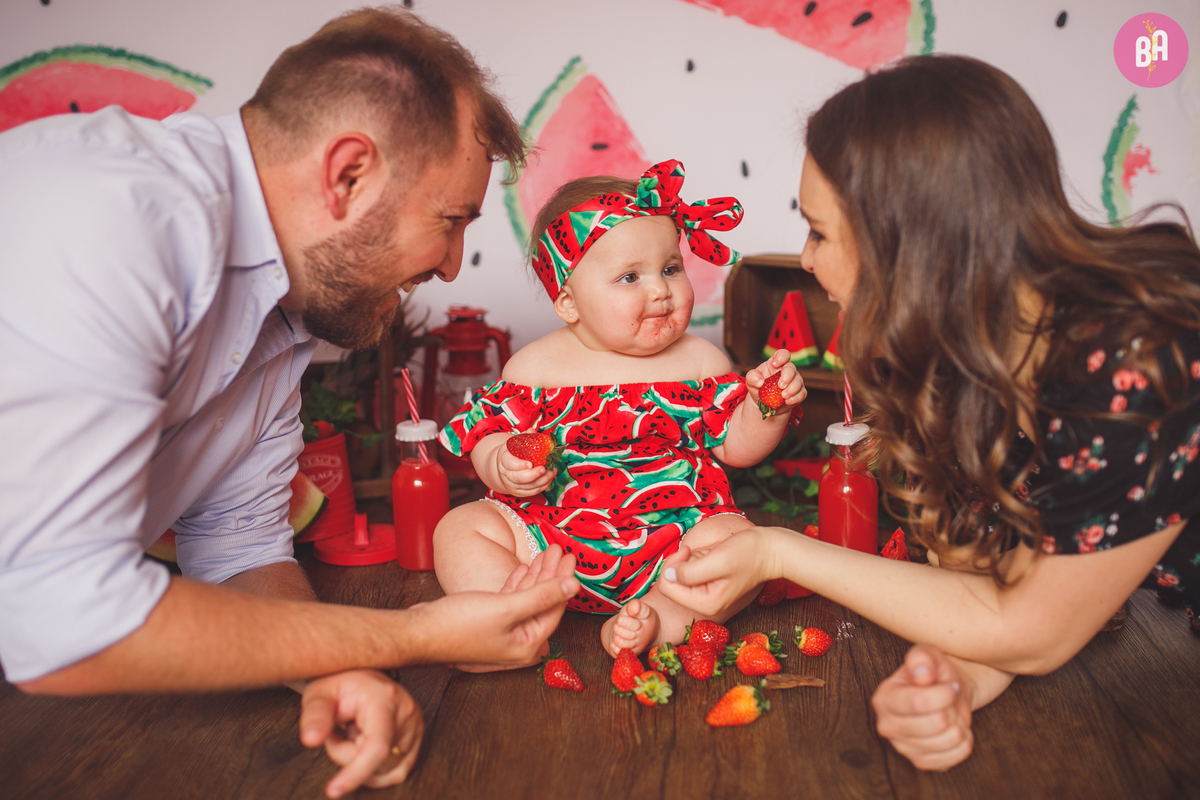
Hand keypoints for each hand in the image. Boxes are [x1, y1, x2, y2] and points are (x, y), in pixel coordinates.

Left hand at [299, 670, 423, 797]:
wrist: (361, 678)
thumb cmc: (340, 685)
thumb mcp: (319, 694)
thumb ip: (314, 716)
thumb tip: (311, 740)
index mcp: (385, 698)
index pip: (377, 745)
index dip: (356, 772)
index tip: (333, 791)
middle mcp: (407, 713)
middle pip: (375, 762)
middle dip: (347, 755)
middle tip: (339, 731)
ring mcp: (416, 727)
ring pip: (385, 771)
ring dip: (361, 762)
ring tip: (355, 734)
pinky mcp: (417, 740)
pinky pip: (395, 772)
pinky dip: (375, 768)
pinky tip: (367, 745)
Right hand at [409, 544, 578, 666]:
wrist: (421, 631)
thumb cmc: (460, 625)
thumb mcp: (507, 608)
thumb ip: (542, 596)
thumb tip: (573, 586)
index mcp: (527, 645)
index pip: (554, 609)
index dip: (563, 582)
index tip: (571, 559)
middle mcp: (518, 642)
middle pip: (543, 603)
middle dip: (552, 575)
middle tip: (560, 550)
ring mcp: (503, 632)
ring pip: (528, 599)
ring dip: (536, 575)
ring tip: (546, 552)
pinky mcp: (489, 621)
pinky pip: (511, 600)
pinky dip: (518, 583)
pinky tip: (523, 568)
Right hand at [494, 432, 555, 496]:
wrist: (505, 466)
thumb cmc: (514, 452)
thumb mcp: (516, 442)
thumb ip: (524, 436)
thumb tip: (532, 431)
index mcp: (503, 459)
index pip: (509, 463)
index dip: (519, 465)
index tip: (531, 463)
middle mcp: (505, 473)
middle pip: (518, 478)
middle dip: (533, 475)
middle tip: (544, 469)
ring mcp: (511, 484)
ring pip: (527, 487)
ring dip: (542, 481)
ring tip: (552, 472)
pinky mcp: (517, 492)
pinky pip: (530, 492)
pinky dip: (541, 487)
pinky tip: (549, 479)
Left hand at [657, 528, 777, 615]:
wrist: (771, 550)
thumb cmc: (749, 553)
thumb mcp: (718, 560)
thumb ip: (690, 572)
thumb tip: (668, 575)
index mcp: (706, 604)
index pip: (666, 588)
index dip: (672, 565)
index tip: (687, 551)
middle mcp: (705, 605)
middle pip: (670, 583)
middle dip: (680, 563)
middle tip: (696, 552)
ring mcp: (707, 597)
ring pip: (679, 577)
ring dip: (688, 561)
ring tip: (708, 555)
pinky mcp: (709, 586)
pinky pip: (690, 573)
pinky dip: (695, 561)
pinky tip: (710, 557)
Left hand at [745, 350, 806, 410]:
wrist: (763, 404)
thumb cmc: (758, 387)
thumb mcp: (750, 381)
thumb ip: (752, 377)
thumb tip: (759, 381)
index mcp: (776, 364)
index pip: (783, 354)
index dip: (781, 357)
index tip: (774, 364)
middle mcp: (787, 371)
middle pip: (791, 368)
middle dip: (787, 376)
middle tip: (780, 386)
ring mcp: (795, 381)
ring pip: (798, 382)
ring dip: (792, 389)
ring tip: (783, 396)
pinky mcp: (799, 393)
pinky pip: (802, 394)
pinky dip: (796, 398)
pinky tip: (788, 402)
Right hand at [872, 644, 973, 770]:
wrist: (946, 692)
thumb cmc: (935, 672)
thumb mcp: (928, 655)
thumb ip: (922, 658)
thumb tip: (922, 675)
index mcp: (884, 699)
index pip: (918, 702)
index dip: (944, 693)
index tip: (949, 685)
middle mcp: (887, 726)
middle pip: (938, 723)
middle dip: (952, 708)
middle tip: (949, 699)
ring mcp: (904, 748)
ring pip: (951, 739)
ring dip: (960, 723)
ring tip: (951, 712)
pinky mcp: (922, 762)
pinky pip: (957, 755)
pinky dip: (964, 741)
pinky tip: (954, 729)